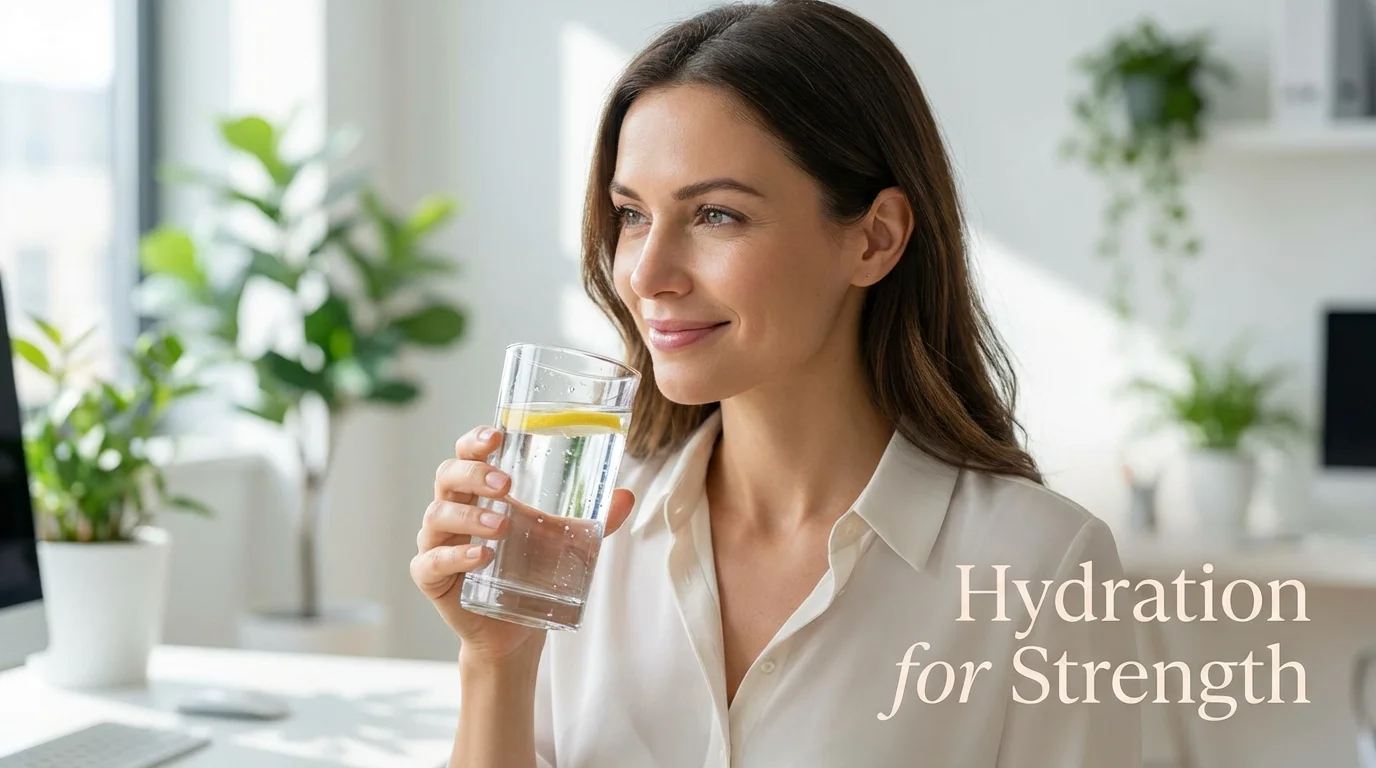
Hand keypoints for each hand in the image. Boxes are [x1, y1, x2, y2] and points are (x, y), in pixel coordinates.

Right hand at [411, 425, 635, 665]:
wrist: (515, 629)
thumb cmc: (531, 572)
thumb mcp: (565, 542)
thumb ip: (594, 520)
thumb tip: (626, 496)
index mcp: (479, 493)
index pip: (467, 455)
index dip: (475, 441)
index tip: (496, 435)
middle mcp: (454, 511)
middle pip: (447, 476)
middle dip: (473, 473)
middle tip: (505, 484)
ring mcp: (438, 543)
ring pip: (438, 515)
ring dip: (469, 516)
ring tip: (501, 525)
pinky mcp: (432, 578)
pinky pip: (432, 561)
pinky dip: (455, 555)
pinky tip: (481, 556)